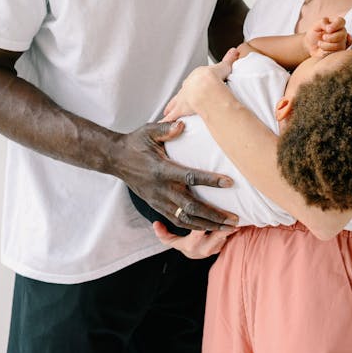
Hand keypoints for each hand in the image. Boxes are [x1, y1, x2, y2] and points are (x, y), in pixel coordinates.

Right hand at [113, 119, 237, 231]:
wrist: (116, 159)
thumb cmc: (136, 142)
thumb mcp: (149, 131)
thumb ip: (166, 128)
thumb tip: (182, 124)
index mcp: (161, 170)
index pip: (190, 177)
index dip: (210, 181)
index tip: (229, 183)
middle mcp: (161, 190)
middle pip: (192, 207)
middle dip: (214, 215)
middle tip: (235, 219)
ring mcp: (159, 201)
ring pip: (186, 219)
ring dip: (208, 225)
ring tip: (228, 228)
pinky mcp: (157, 207)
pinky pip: (177, 221)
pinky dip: (195, 227)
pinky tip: (210, 228)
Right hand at [152, 221, 235, 258]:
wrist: (193, 252)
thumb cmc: (182, 241)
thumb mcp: (172, 239)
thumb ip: (163, 234)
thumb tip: (155, 224)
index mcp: (190, 246)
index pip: (196, 234)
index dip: (203, 226)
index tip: (211, 216)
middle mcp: (203, 250)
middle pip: (215, 238)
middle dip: (223, 229)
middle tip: (231, 218)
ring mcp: (213, 250)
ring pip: (223, 239)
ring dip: (230, 230)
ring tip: (238, 220)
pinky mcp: (221, 248)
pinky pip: (228, 240)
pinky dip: (233, 232)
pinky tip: (240, 223)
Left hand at [162, 48, 239, 121]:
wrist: (206, 86)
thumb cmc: (212, 78)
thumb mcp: (223, 67)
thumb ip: (228, 60)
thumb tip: (234, 51)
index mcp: (197, 78)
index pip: (194, 81)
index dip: (193, 85)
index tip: (194, 86)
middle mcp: (188, 87)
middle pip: (183, 92)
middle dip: (181, 96)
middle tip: (181, 101)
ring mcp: (183, 98)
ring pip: (174, 104)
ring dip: (171, 108)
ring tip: (167, 113)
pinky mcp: (181, 109)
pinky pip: (172, 116)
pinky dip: (167, 120)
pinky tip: (163, 122)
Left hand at [303, 16, 351, 57]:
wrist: (311, 47)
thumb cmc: (314, 35)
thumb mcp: (315, 26)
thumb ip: (323, 23)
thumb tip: (329, 27)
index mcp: (336, 23)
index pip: (341, 21)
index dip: (336, 25)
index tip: (328, 29)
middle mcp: (341, 32)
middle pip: (343, 34)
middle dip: (331, 37)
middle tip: (323, 37)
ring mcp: (342, 42)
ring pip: (340, 45)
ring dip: (327, 45)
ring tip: (320, 44)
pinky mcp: (340, 51)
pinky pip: (339, 53)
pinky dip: (329, 51)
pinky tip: (325, 50)